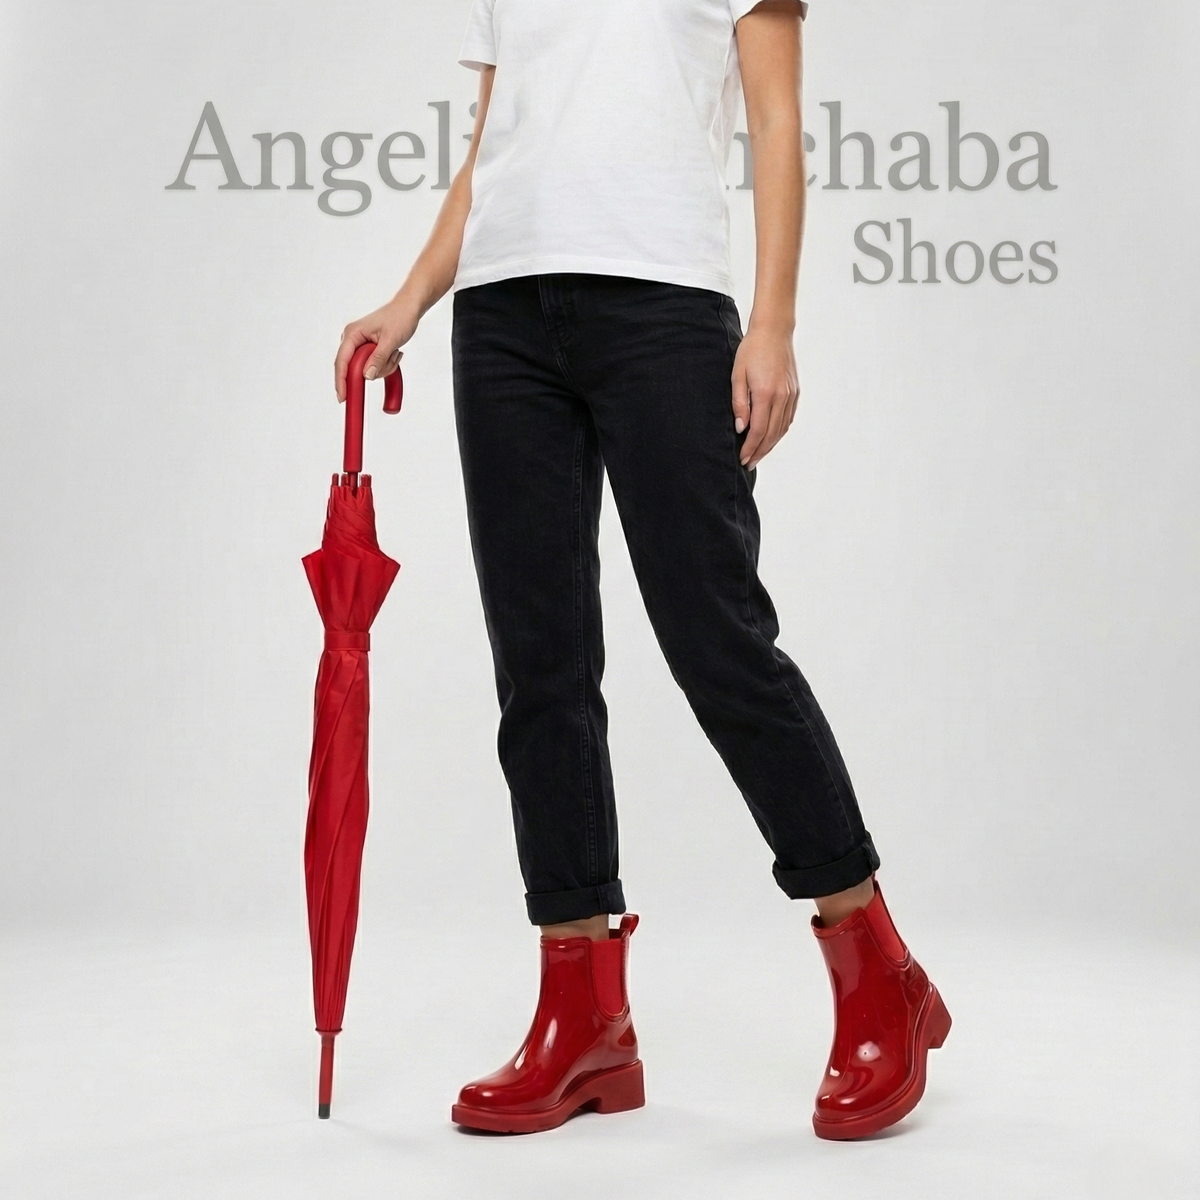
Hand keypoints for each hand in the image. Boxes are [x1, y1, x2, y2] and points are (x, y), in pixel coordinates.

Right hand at [334, 296, 419, 402]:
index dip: (341, 381)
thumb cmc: (399, 317)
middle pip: (355, 368)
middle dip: (375, 370)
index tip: (343, 397)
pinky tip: (394, 353)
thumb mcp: (390, 340)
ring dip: (384, 367)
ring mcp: (360, 346)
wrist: (408, 310)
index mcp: (352, 334)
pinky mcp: (368, 351)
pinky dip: (386, 365)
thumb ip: (378, 359)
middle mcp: (353, 340)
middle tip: (391, 357)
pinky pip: (374, 367)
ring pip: (367, 370)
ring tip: (395, 351)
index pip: (342, 361)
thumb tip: (366, 376)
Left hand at [731, 323, 798, 468]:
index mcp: (766, 394)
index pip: (758, 430)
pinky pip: (788, 418)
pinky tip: (771, 437)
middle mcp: (782, 397)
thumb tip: (741, 427)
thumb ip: (739, 403)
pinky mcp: (795, 391)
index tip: (742, 458)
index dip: (750, 447)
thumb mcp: (737, 375)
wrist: (774, 331)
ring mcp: (791, 395)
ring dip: (770, 444)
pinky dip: (780, 431)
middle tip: (749, 463)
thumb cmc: (751, 350)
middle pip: (771, 434)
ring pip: (782, 428)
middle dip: (760, 451)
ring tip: (758, 454)